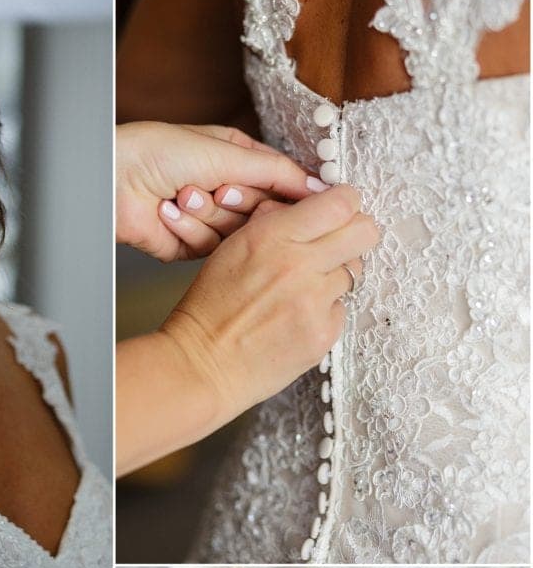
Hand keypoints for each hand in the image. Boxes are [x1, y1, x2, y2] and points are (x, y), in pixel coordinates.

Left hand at [116, 122, 326, 261]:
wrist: (113, 178)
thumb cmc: (159, 151)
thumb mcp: (228, 152)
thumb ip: (277, 172)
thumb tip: (321, 188)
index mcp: (238, 159)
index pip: (281, 183)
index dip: (289, 194)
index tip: (304, 202)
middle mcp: (226, 190)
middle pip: (261, 213)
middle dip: (239, 201)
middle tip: (218, 188)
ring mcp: (208, 219)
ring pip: (236, 234)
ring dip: (208, 213)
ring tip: (182, 194)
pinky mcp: (189, 244)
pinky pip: (207, 247)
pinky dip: (189, 228)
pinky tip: (168, 211)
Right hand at [161, 184, 378, 421]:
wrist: (202, 364)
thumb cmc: (210, 308)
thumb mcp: (230, 250)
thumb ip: (270, 222)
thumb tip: (304, 207)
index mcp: (271, 236)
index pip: (341, 203)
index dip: (344, 204)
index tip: (338, 212)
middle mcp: (298, 264)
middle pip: (365, 232)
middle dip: (355, 233)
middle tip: (337, 245)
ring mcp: (315, 302)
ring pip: (355, 271)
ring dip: (335, 275)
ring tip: (303, 290)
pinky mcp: (324, 333)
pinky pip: (341, 308)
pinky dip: (324, 310)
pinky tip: (297, 318)